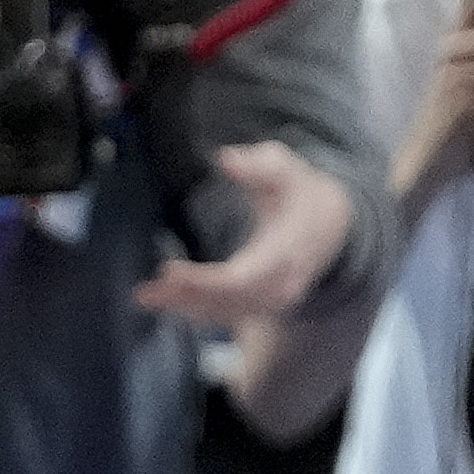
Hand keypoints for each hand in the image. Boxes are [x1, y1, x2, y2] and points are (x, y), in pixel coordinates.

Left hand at [133, 135, 354, 327]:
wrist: (329, 224)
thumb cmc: (297, 191)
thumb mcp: (285, 167)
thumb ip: (259, 163)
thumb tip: (226, 159)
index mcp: (286, 251)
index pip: (241, 277)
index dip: (204, 281)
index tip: (168, 271)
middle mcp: (281, 284)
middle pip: (229, 301)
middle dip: (186, 298)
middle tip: (144, 292)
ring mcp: (273, 299)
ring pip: (226, 312)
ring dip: (184, 308)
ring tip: (145, 297)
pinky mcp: (262, 304)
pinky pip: (227, 314)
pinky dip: (195, 310)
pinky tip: (166, 302)